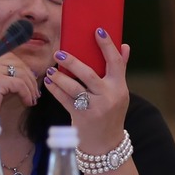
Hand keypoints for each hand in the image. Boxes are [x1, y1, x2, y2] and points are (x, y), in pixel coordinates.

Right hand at [0, 52, 41, 134]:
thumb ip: (3, 78)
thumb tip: (27, 76)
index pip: (8, 58)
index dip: (23, 69)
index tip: (30, 83)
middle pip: (16, 62)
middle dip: (29, 76)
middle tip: (35, 92)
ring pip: (21, 72)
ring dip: (30, 86)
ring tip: (33, 99)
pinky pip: (20, 84)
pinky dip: (27, 93)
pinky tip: (27, 102)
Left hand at [45, 30, 132, 152]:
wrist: (106, 144)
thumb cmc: (111, 113)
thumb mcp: (119, 93)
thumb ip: (120, 70)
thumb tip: (125, 46)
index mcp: (120, 87)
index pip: (116, 62)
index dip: (107, 45)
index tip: (98, 30)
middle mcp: (109, 97)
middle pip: (89, 74)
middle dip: (73, 62)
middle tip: (59, 53)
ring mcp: (95, 108)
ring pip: (74, 88)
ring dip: (60, 77)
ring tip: (51, 70)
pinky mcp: (81, 117)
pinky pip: (65, 100)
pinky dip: (55, 90)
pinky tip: (49, 83)